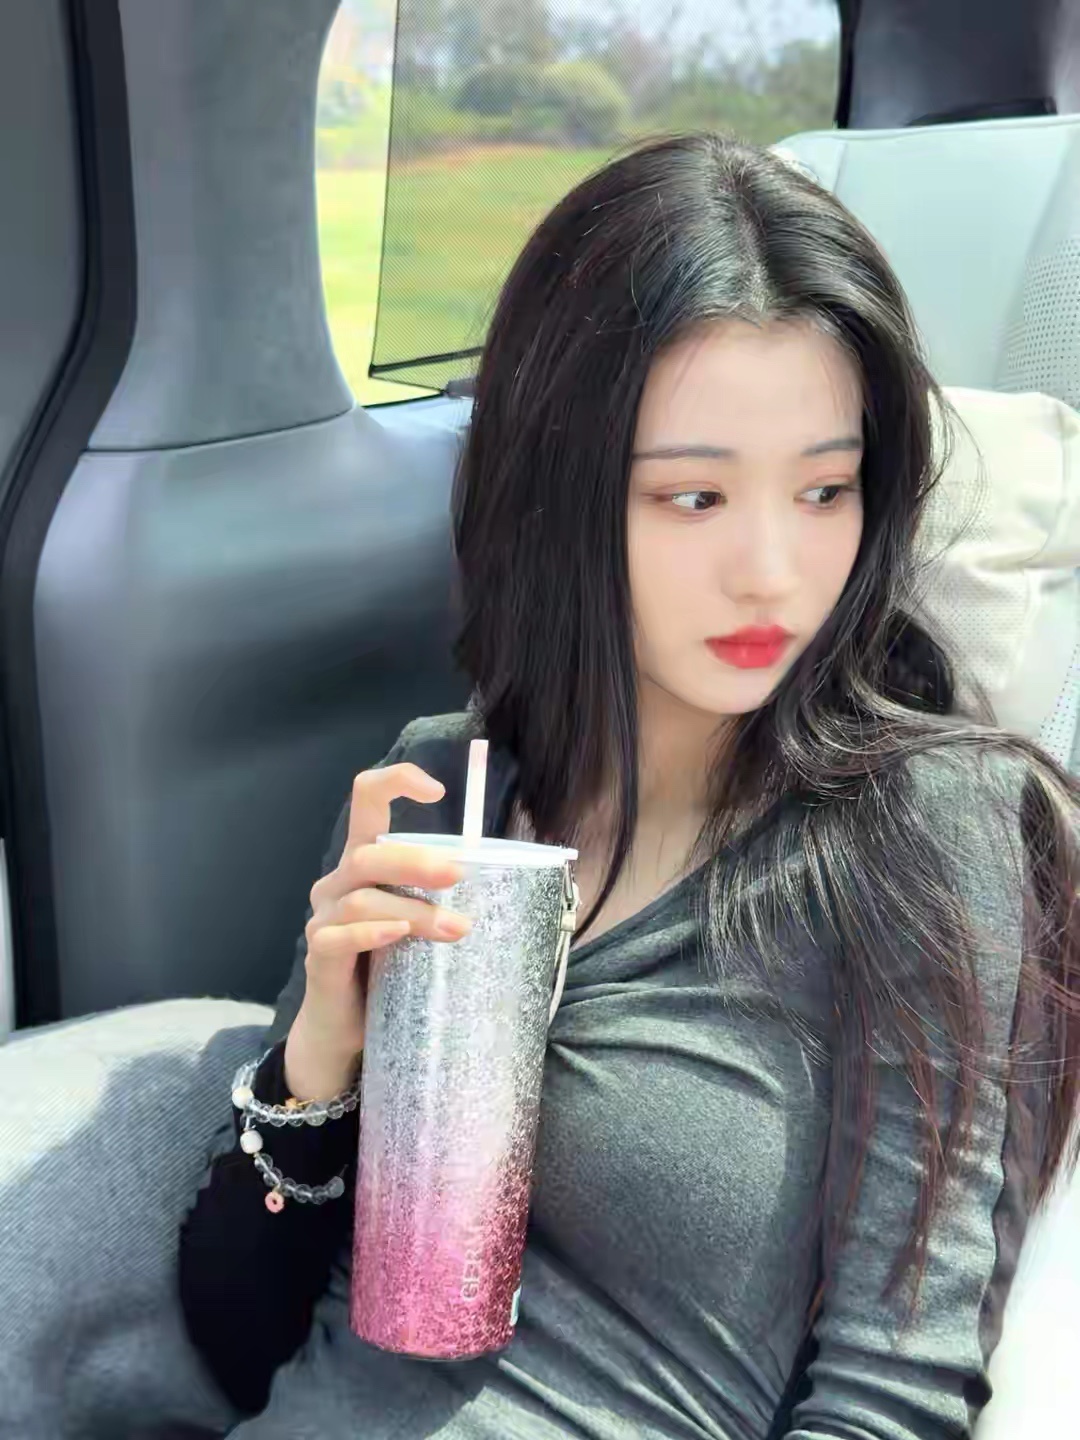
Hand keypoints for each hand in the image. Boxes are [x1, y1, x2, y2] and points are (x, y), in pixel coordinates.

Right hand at [283, 763, 472, 1099]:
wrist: (349, 1028)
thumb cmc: (393, 966)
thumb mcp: (423, 922)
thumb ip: (449, 897)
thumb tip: (523, 882)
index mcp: (366, 862)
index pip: (367, 799)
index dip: (396, 781)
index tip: (438, 791)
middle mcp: (339, 882)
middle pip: (368, 854)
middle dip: (415, 860)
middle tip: (458, 875)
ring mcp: (324, 919)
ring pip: (363, 899)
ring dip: (414, 911)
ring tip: (455, 929)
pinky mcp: (319, 956)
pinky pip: (338, 937)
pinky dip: (371, 934)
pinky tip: (398, 935)